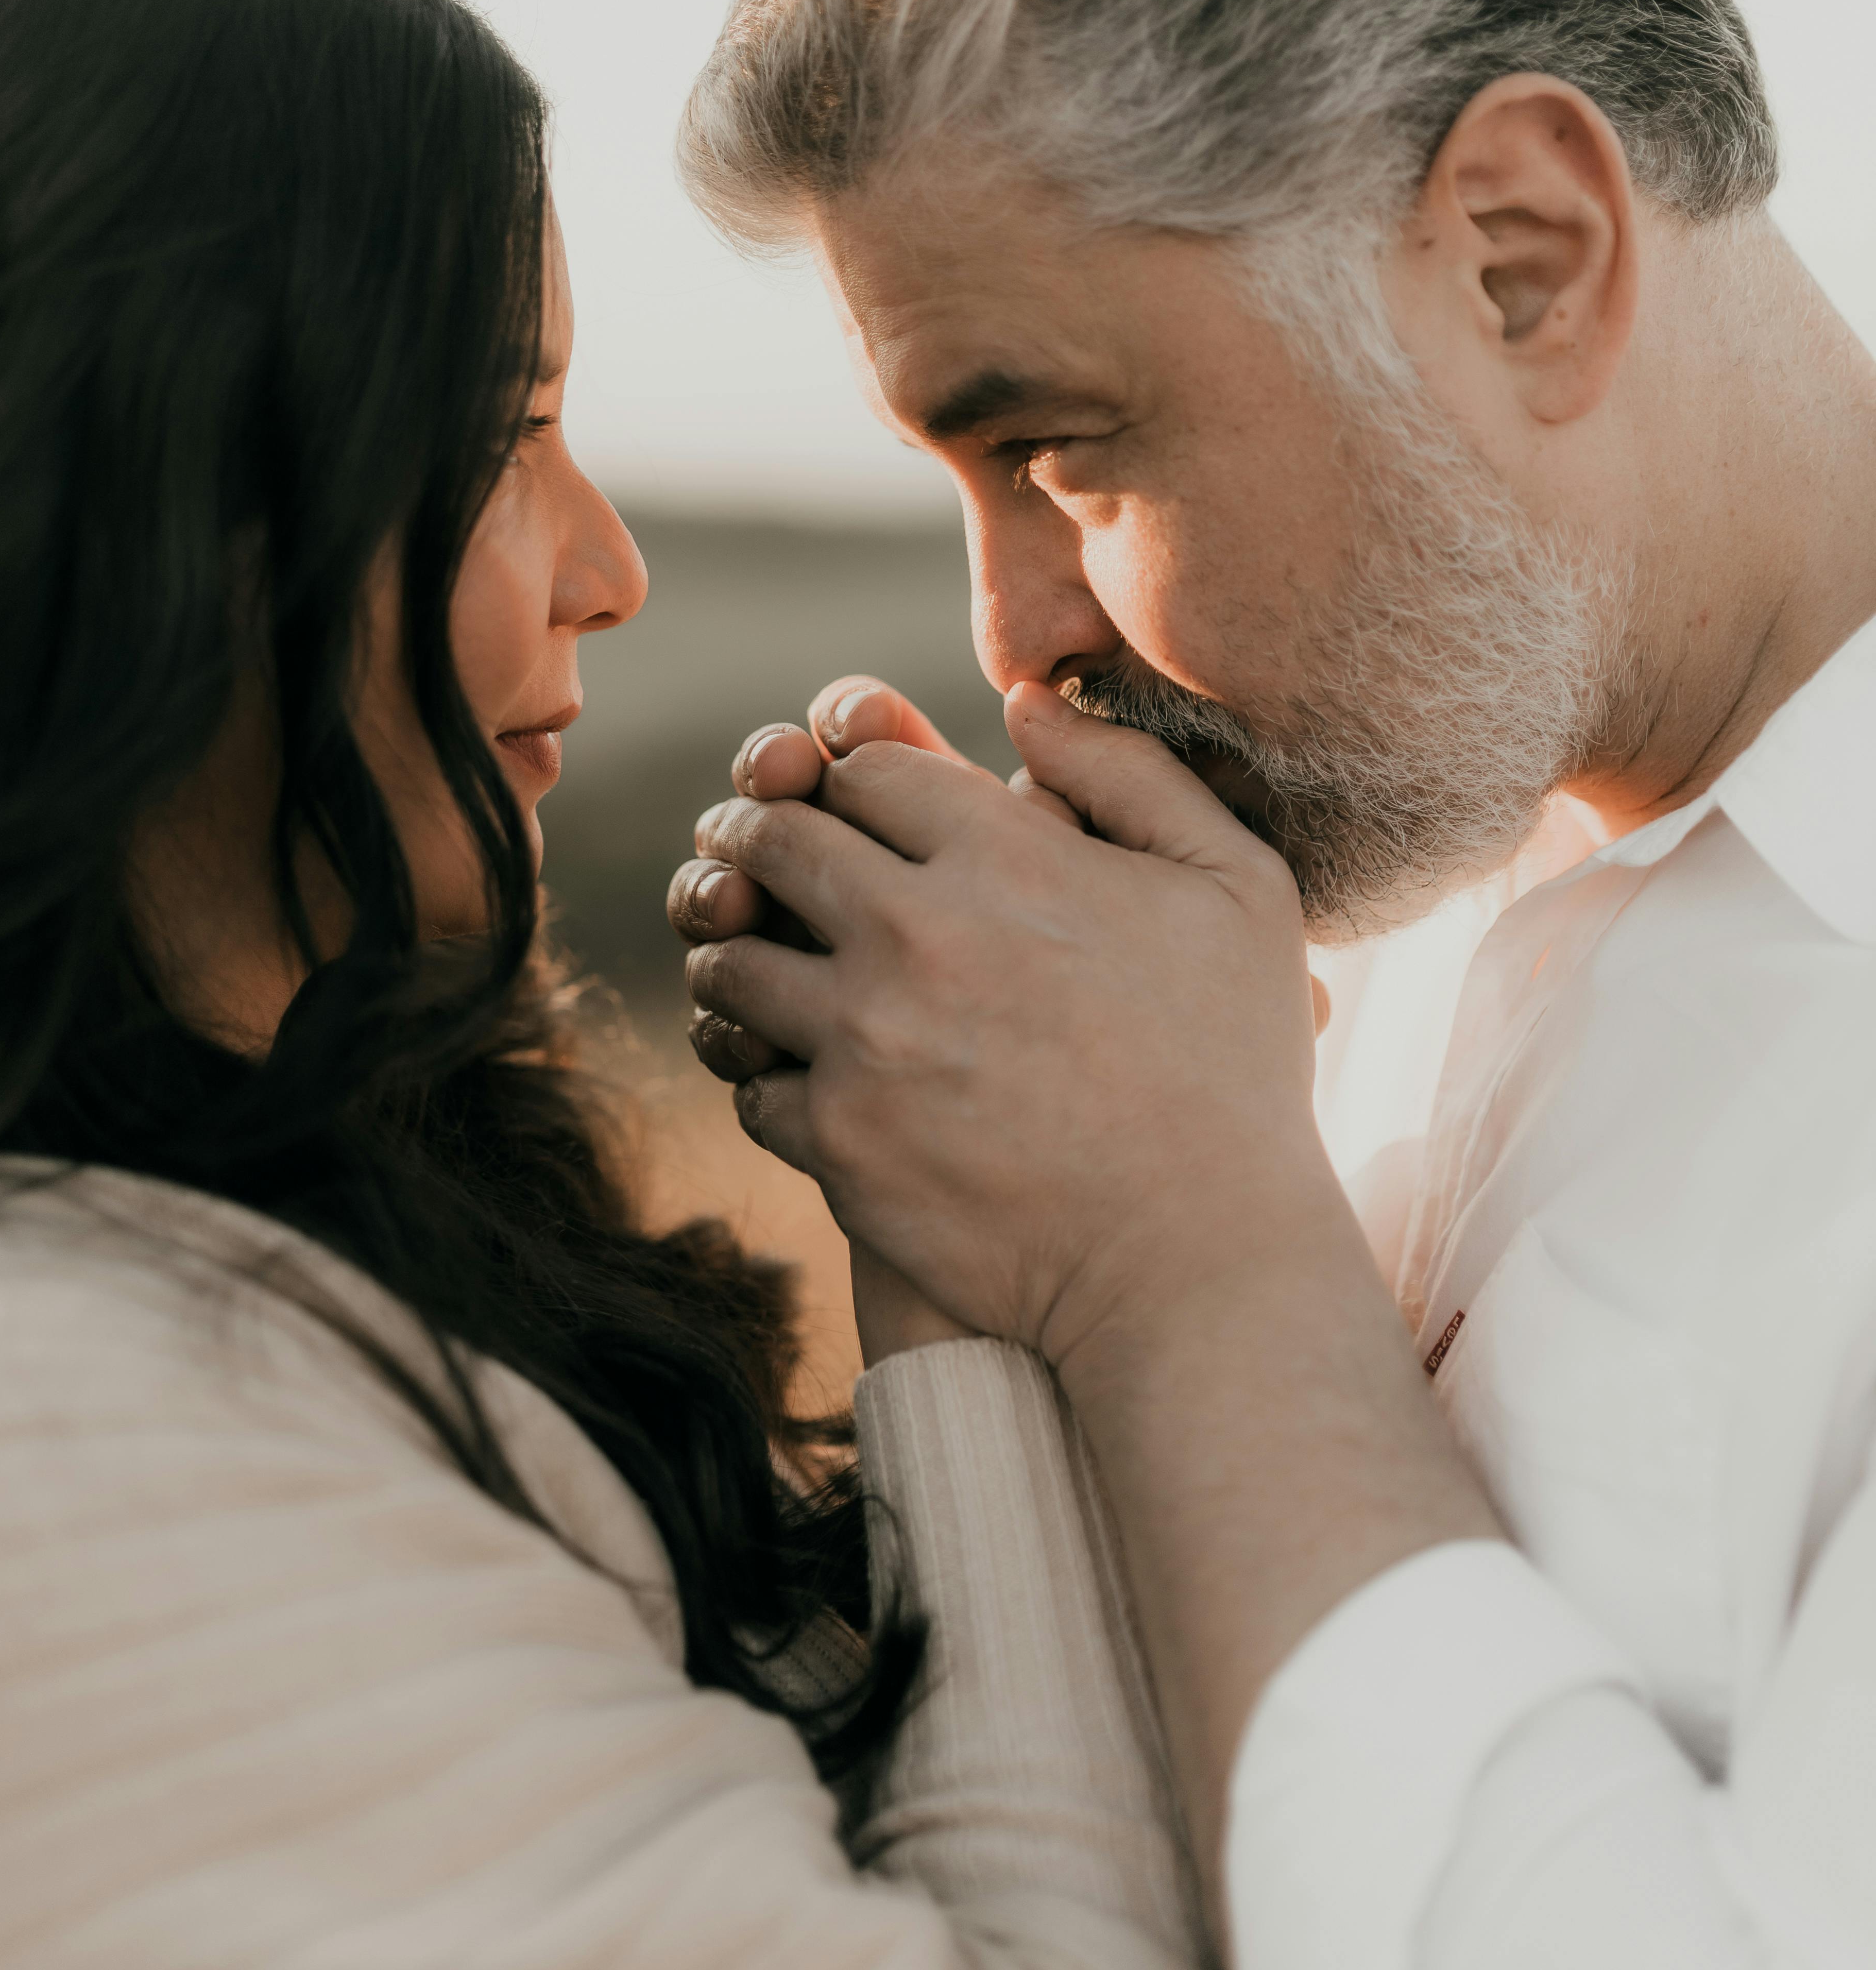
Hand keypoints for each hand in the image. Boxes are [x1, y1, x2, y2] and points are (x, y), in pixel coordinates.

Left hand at [680, 679, 1351, 1373]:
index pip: (864, 767)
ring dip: (735, 951)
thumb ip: (1132, 776)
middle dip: (753, 833)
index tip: (851, 806)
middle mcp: (918, 931)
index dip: (851, 777)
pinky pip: (751, 1084)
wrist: (1200, 1264)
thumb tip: (1027, 705)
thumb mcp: (1237, 889)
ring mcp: (866, 1038)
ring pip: (732, 959)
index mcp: (1008, 854)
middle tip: (750, 853)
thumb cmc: (1234, 1073)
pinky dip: (764, 1076)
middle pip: (771, 839)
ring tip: (753, 963)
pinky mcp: (839, 1141)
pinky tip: (797, 1078)